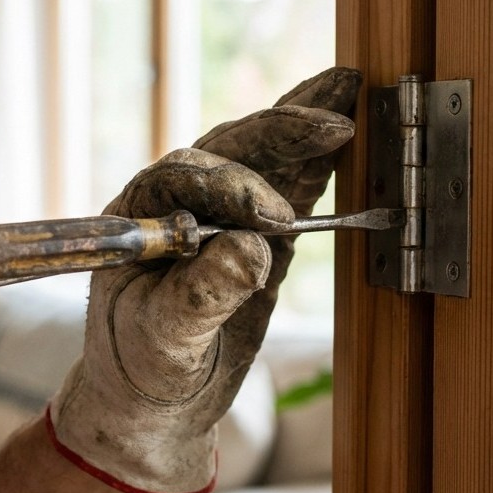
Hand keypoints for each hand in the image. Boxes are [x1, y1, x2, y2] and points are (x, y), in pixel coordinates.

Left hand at [47, 67, 359, 492]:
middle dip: (280, 131)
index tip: (275, 220)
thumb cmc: (141, 370)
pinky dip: (320, 162)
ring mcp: (218, 212)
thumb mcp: (164, 342)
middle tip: (335, 124)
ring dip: (304, 126)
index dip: (234, 188)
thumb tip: (252, 250)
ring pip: (262, 156)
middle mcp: (176, 202)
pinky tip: (350, 134)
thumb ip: (201, 296)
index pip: (186, 177)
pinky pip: (289, 186)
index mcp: (139, 216)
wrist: (152, 403)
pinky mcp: (255, 231)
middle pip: (229, 149)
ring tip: (352, 89)